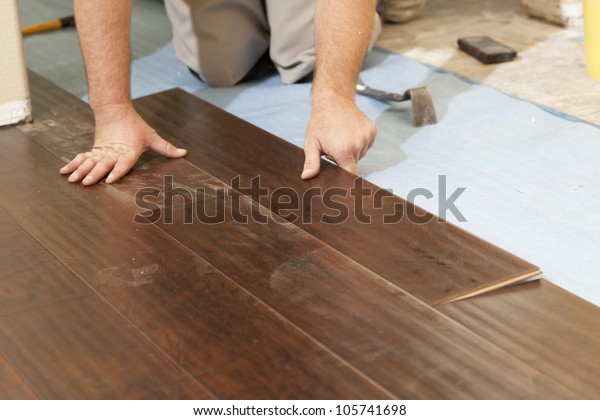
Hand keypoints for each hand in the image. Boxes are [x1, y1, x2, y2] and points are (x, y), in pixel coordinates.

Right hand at [59, 104, 186, 185]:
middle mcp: (113, 152)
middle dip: (94, 173)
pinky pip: (82, 158)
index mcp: (127, 151)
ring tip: (72, 179)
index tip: (110, 179)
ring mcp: (102, 151)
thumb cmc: (136, 126)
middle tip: (87, 182)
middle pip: (102, 164)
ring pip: (89, 161)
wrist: (115, 110)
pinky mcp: (94, 150)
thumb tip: (184, 153)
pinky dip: (73, 164)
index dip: (117, 171)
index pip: (123, 163)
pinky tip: (64, 172)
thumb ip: (166, 148)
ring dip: (80, 170)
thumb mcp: (151, 136)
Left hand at [301, 101, 376, 178]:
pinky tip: (350, 133)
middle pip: (354, 163)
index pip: (351, 174)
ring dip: (352, 150)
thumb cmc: (320, 122)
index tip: (341, 177)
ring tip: (342, 137)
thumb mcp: (311, 143)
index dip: (346, 178)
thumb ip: (311, 162)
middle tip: (334, 147)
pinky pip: (367, 144)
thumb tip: (306, 177)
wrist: (334, 100)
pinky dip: (359, 142)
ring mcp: (367, 137)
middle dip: (344, 159)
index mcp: (343, 151)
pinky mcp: (372, 131)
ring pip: (360, 154)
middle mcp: (358, 145)